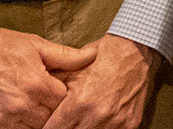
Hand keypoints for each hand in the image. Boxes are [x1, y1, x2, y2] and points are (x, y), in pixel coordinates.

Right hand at [0, 25, 96, 128]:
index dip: (66, 100)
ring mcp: (2, 121)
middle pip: (50, 121)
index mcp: (37, 84)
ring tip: (30, 110)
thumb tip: (92, 56)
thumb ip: (64, 56)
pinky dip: (14, 128)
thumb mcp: (32, 44)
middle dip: (52, 114)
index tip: (61, 96)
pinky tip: (14, 119)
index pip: (65, 103)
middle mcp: (21, 106)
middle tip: (46, 105)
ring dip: (34, 123)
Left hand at [44, 34, 161, 128]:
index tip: (46, 125)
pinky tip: (97, 123)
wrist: (137, 50)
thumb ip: (52, 91)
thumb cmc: (102, 58)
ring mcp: (116, 122)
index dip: (47, 128)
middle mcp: (97, 115)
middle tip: (63, 123)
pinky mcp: (130, 125)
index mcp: (79, 102)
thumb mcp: (72, 70)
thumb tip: (35, 104)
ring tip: (80, 122)